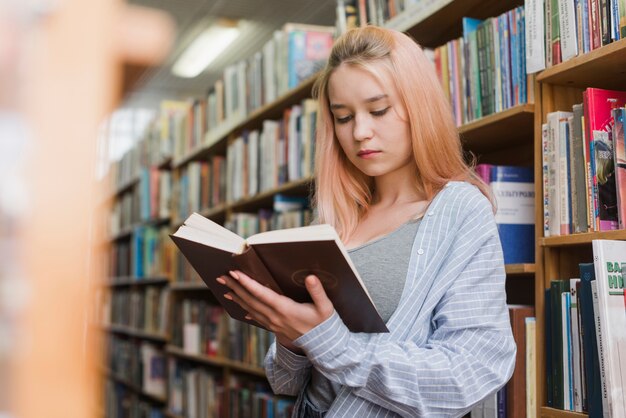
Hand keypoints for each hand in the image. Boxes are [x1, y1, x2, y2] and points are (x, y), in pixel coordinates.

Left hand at [217, 270, 334, 342]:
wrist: (323, 346)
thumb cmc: (324, 323)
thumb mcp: (325, 307)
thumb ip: (318, 292)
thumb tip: (311, 277)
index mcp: (285, 309)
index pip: (262, 294)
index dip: (247, 283)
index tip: (235, 273)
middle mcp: (275, 317)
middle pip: (250, 300)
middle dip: (235, 287)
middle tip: (221, 276)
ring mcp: (273, 324)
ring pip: (251, 309)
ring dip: (237, 298)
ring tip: (225, 289)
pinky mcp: (275, 328)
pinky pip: (256, 317)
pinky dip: (246, 310)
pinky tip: (240, 307)